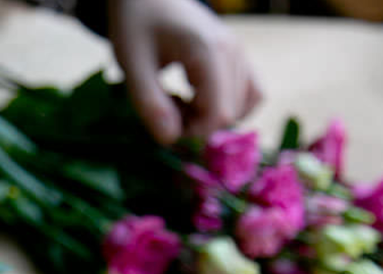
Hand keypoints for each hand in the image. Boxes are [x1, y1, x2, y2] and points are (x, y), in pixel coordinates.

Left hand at [108, 0, 261, 144]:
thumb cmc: (136, 24)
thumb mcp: (132, 64)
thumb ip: (150, 104)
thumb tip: (170, 140)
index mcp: (209, 52)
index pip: (219, 115)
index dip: (192, 133)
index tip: (164, 122)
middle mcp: (233, 52)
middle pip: (230, 115)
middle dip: (197, 125)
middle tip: (166, 106)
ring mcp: (240, 54)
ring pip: (242, 109)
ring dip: (209, 118)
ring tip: (180, 101)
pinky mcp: (239, 58)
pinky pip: (251, 95)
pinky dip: (226, 107)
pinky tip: (197, 100)